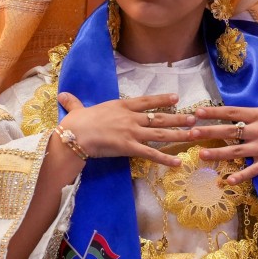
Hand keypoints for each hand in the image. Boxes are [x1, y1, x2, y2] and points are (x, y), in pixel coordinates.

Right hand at [56, 91, 195, 166]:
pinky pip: (152, 154)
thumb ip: (74, 103)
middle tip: (194, 118)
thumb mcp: (77, 109)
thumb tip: (62, 95)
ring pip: (161, 134)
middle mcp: (131, 118)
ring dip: (179, 134)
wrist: (74, 136)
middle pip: (159, 118)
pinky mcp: (130, 148)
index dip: (162, 99)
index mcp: (121, 106)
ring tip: (195, 134)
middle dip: (178, 118)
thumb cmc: (75, 123)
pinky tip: (178, 163)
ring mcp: (132, 133)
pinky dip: (166, 159)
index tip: (176, 98)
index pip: (146, 101)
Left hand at [191, 66, 257, 183]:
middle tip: (189, 132)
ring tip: (200, 154)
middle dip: (208, 132)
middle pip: (229, 131)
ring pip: (236, 152)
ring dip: (217, 154)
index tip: (198, 112)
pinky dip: (240, 176)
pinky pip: (252, 171)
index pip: (233, 111)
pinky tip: (226, 180)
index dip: (214, 112)